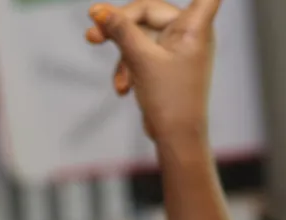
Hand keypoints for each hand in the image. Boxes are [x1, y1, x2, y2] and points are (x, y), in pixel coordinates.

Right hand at [84, 0, 221, 145]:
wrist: (177, 140)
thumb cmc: (170, 100)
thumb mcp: (139, 60)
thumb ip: (119, 31)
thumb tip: (98, 9)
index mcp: (194, 26)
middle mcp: (190, 32)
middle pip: (148, 12)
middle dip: (120, 26)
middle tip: (91, 35)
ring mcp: (179, 48)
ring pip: (141, 34)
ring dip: (123, 54)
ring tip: (116, 80)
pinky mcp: (167, 64)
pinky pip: (142, 52)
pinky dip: (129, 67)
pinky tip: (122, 88)